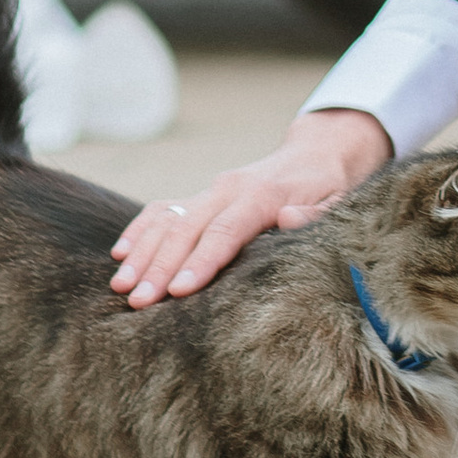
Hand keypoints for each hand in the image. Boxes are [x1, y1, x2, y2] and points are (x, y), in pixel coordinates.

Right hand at [109, 109, 389, 304]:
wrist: (315, 156)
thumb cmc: (328, 190)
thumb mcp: (337, 201)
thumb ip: (316, 214)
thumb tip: (289, 219)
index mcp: (262, 196)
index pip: (226, 232)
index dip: (201, 262)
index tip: (178, 290)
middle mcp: (229, 189)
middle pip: (187, 228)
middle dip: (160, 266)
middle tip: (138, 302)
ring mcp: (211, 190)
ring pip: (167, 218)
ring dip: (141, 252)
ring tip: (120, 286)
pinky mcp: (200, 195)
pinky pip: (162, 208)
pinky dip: (139, 230)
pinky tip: (120, 255)